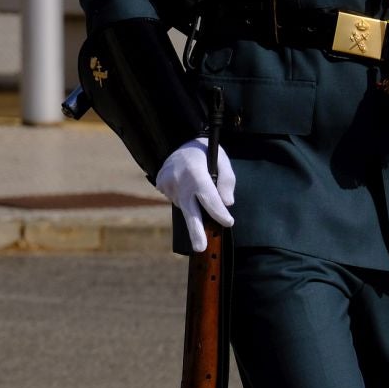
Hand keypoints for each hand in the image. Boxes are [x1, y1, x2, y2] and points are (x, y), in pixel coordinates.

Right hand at [155, 136, 235, 253]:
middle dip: (196, 231)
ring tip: (193, 184)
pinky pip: (176, 199)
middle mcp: (179, 181)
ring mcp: (167, 184)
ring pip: (185, 205)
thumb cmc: (205, 151)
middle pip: (190, 212)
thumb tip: (227, 203)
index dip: (219, 213)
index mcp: (196, 173)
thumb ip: (227, 181)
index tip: (228, 222)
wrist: (179, 139)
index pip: (209, 199)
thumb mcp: (222, 159)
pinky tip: (185, 184)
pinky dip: (183, 197)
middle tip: (201, 248)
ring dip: (193, 205)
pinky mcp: (160, 185)